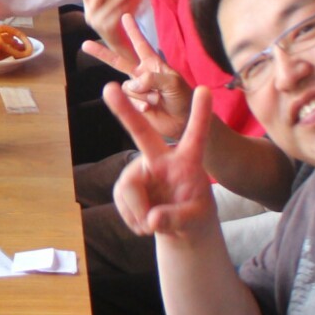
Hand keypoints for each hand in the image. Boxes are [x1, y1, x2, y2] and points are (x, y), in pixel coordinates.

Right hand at [73, 0, 137, 42]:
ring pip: (109, 7)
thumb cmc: (114, 24)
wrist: (119, 44)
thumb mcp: (109, 8)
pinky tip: (134, 2)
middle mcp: (90, 15)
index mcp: (89, 8)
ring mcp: (97, 23)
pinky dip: (127, 7)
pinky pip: (117, 15)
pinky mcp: (107, 29)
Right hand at [84, 16, 186, 142]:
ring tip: (157, 99)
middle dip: (102, 54)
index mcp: (153, 64)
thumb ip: (153, 78)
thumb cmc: (183, 98)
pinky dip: (138, 104)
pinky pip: (127, 101)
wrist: (183, 122)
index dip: (133, 31)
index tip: (125, 16)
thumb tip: (133, 82)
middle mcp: (142, 75)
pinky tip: (150, 108)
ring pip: (126, 86)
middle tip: (85, 45)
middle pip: (118, 61)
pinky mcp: (133, 104)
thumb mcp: (173, 83)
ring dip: (141, 93)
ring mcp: (136, 90)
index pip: (141, 44)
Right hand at [105, 85, 218, 236]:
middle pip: (141, 132)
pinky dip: (132, 218)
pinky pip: (121, 199)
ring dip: (139, 213)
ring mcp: (141, 169)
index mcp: (188, 161)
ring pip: (129, 187)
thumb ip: (178, 219)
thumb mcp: (197, 220)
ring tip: (154, 224)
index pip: (195, 135)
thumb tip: (152, 219)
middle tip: (110, 88)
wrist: (178, 226)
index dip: (200, 114)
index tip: (204, 89)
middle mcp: (161, 158)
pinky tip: (145, 222)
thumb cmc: (195, 214)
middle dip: (125, 110)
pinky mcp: (126, 182)